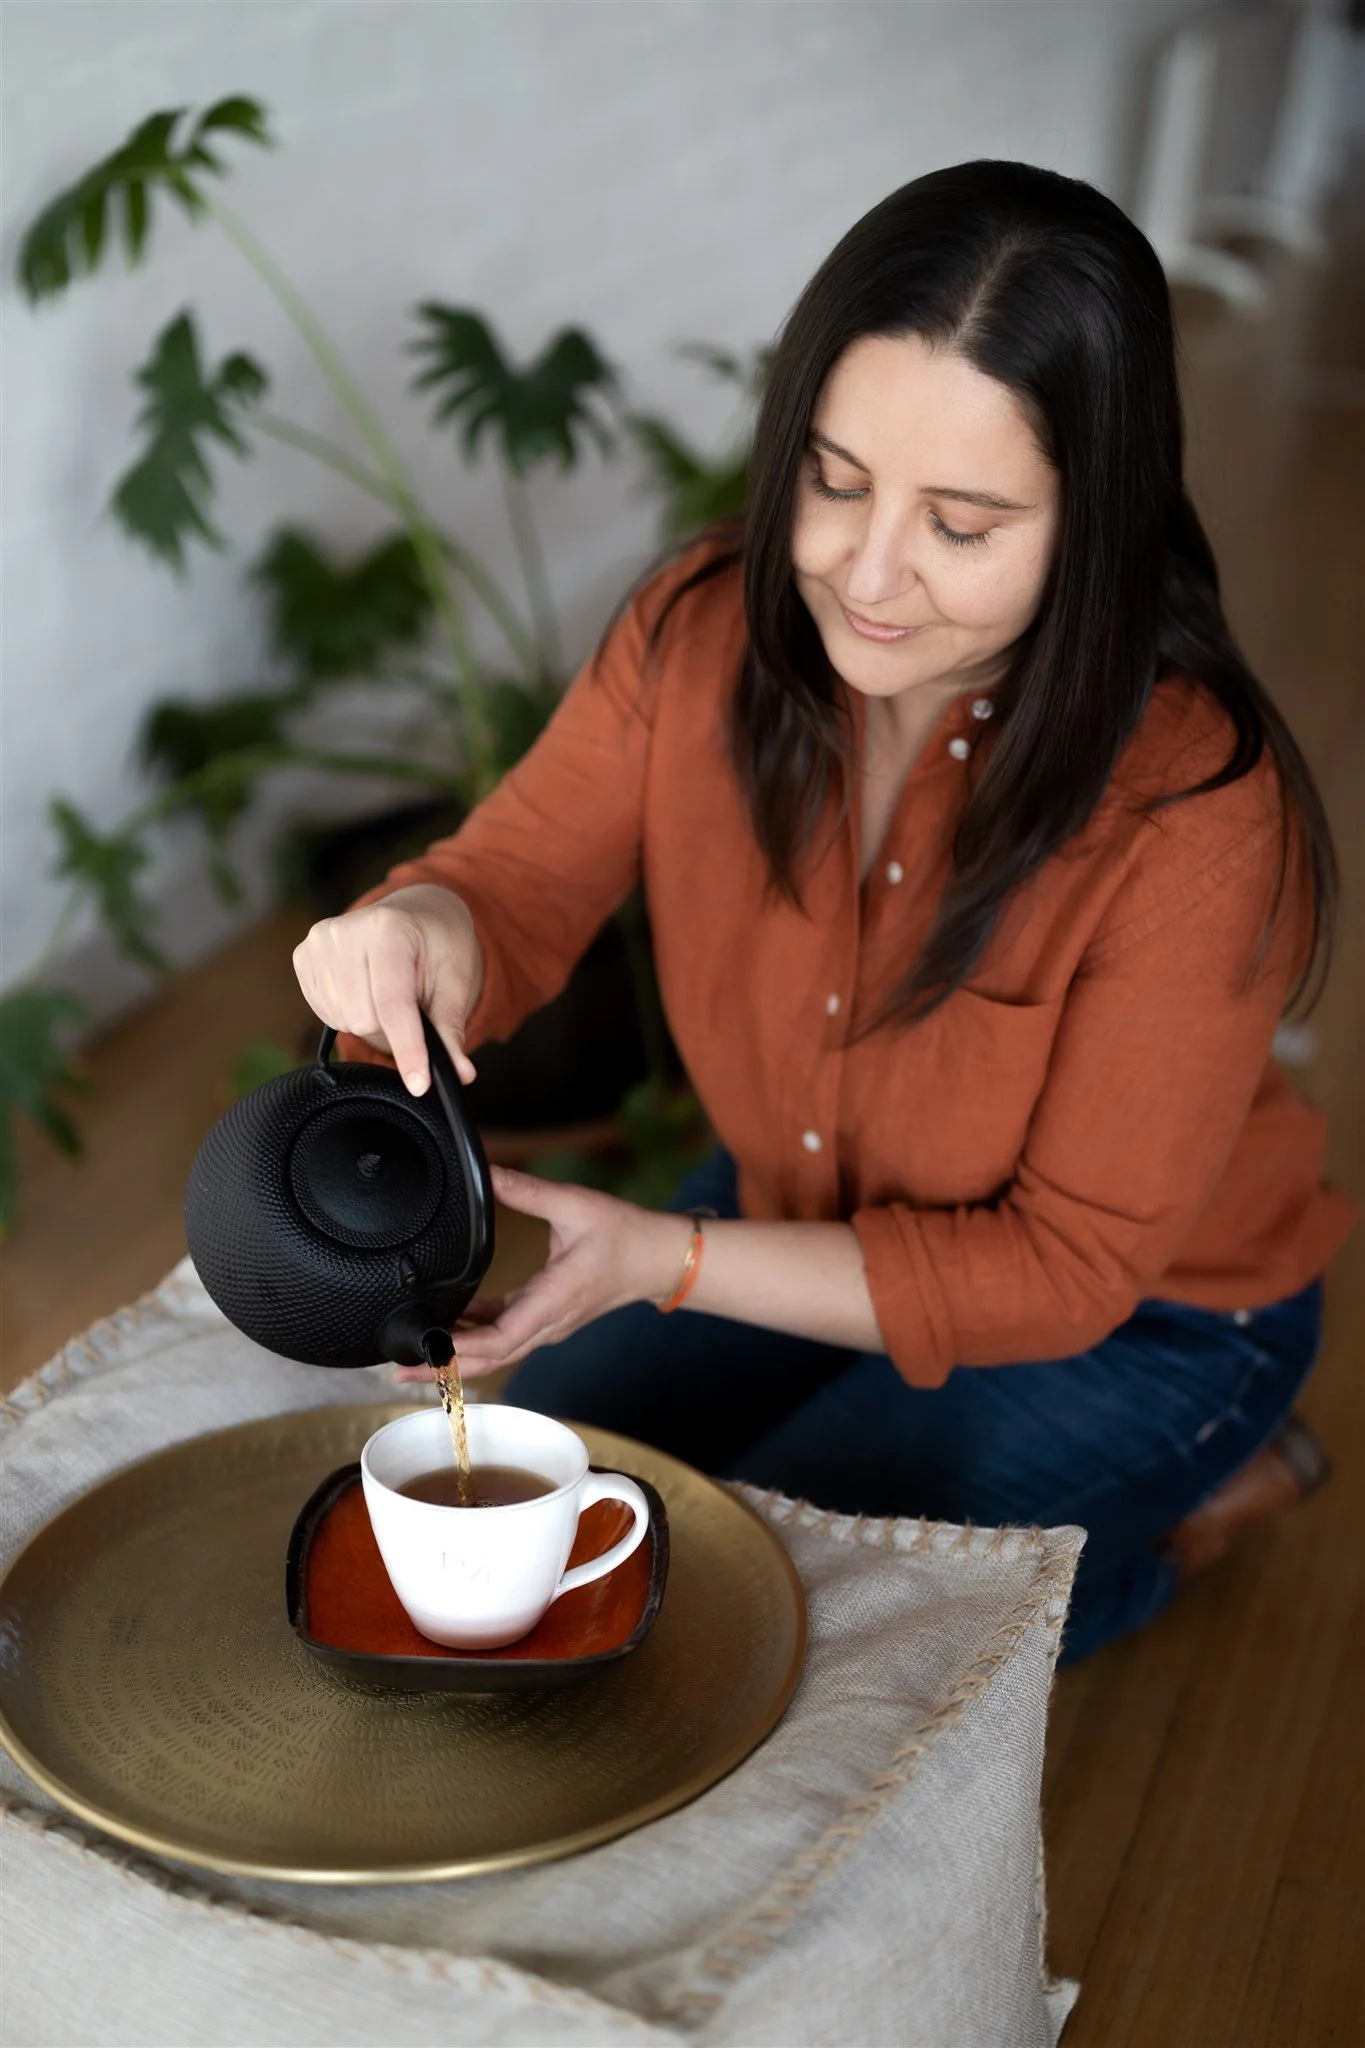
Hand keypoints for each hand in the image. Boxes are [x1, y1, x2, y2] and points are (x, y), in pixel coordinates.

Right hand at [292, 883, 482, 1093]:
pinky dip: (348, 1011)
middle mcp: (346, 930)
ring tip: (387, 990)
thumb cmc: (437, 943)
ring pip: (344, 1020)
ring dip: (369, 1019)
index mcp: (389, 929)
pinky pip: (325, 1012)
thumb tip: (461, 1074)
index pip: (393, 1005)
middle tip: (409, 1001)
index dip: (408, 1049)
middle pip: (365, 1019)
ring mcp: (319, 941)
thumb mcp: (454, 980)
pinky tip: (364, 988)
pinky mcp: (303, 954)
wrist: (416, 910)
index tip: (419, 1085)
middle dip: (391, 1025)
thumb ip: (450, 1028)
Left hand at [396, 1165, 691, 1377]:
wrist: (660, 1258)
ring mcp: (549, 1325)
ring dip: (459, 1357)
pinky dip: (479, 1337)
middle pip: (491, 1359)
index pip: (501, 1340)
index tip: (427, 1351)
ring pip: (498, 1353)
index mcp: (553, 1299)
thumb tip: (485, 1170)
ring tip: (417, 1353)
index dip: (460, 1351)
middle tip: (401, 1368)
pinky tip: (453, 1324)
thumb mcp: (574, 1204)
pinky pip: (508, 1336)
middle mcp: (549, 1322)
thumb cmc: (625, 1235)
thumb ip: (524, 1189)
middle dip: (446, 1367)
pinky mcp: (549, 1318)